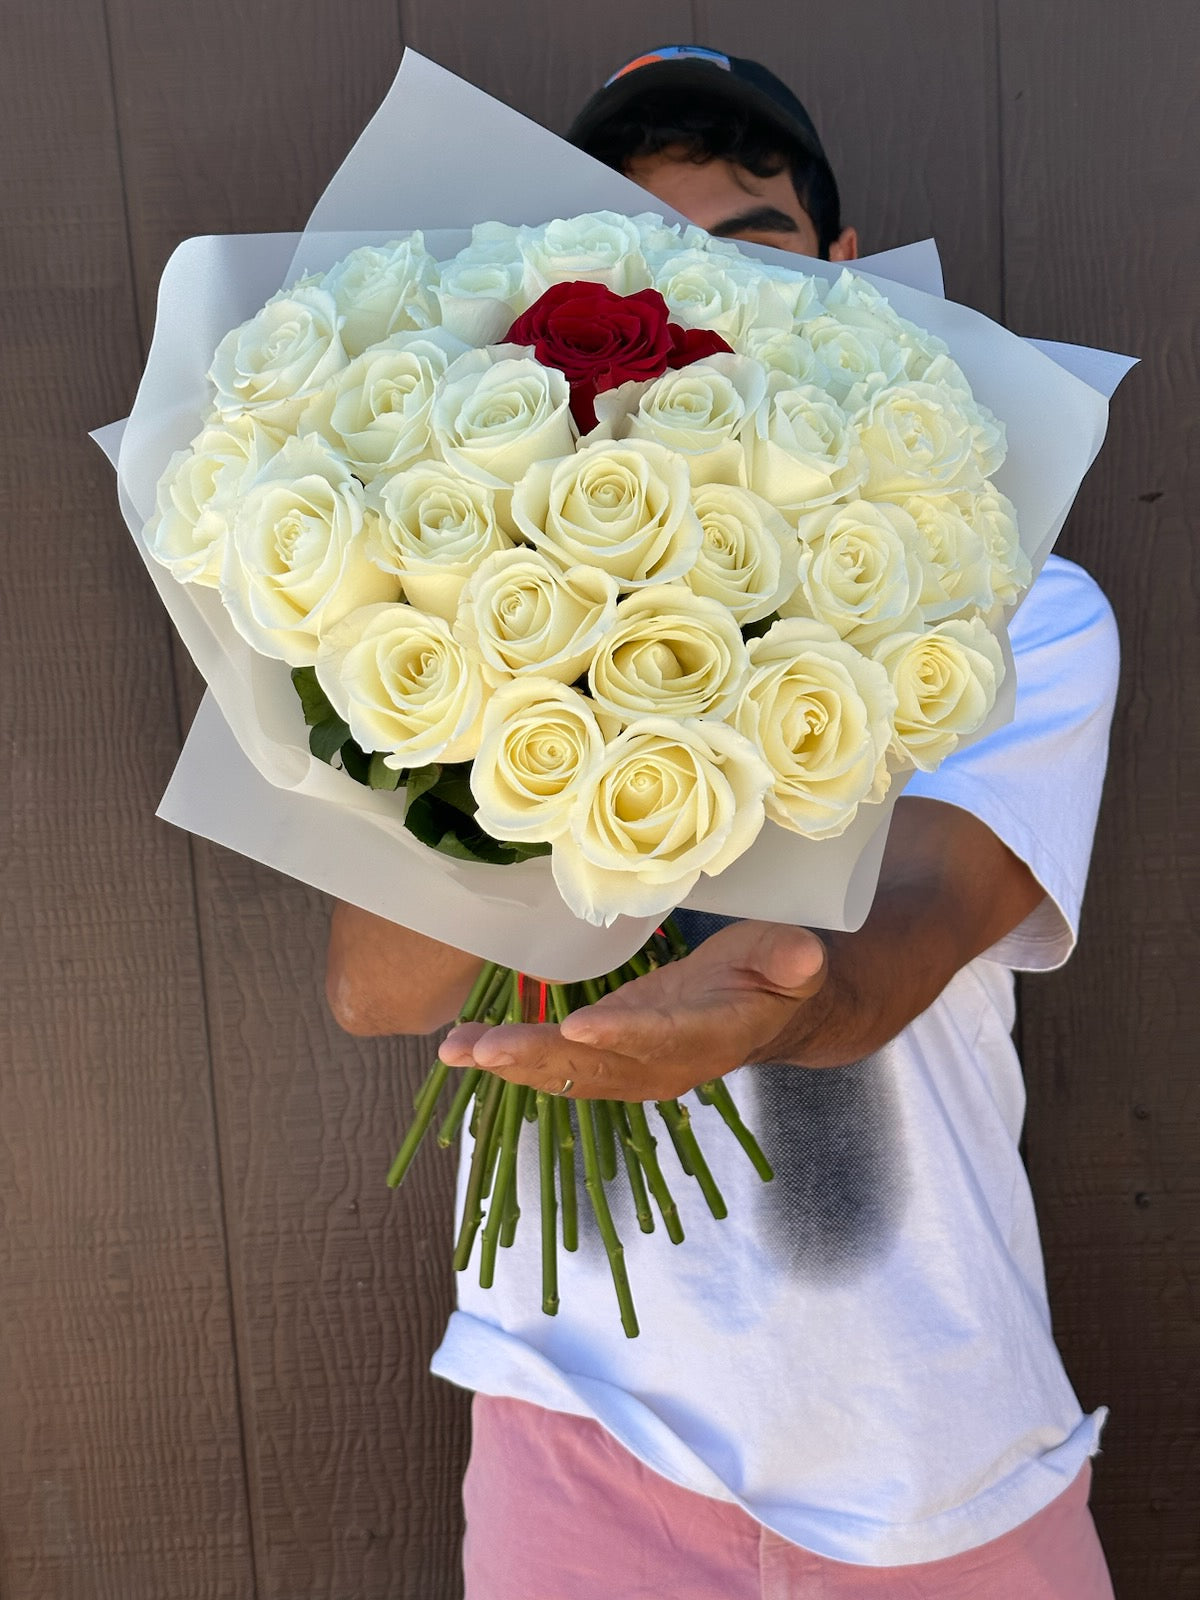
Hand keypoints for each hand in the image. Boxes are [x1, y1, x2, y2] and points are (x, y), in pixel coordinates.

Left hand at [437, 921, 826, 1100]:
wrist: (773, 1013)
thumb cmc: (781, 974)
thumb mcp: (796, 957)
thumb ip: (792, 959)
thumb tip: (803, 954)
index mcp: (709, 1036)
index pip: (661, 1037)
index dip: (622, 1034)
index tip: (580, 1029)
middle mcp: (664, 1064)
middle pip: (596, 1066)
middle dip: (538, 1056)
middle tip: (486, 1047)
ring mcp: (632, 1066)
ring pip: (567, 1071)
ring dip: (512, 1060)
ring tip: (459, 1048)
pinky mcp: (609, 1055)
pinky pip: (557, 1064)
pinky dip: (510, 1054)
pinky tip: (464, 1043)